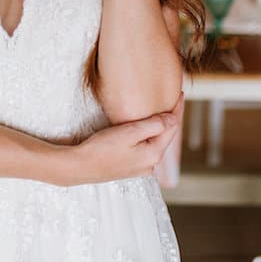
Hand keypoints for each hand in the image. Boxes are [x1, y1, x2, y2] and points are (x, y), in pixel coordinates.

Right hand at [58, 93, 183, 185]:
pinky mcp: (130, 167)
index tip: (180, 94)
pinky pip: (146, 148)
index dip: (177, 110)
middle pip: (166, 137)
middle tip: (172, 100)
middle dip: (170, 119)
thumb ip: (153, 125)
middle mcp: (150, 164)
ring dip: (159, 127)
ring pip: (155, 142)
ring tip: (161, 111)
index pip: (172, 128)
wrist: (80, 166)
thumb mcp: (129, 132)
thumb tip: (173, 119)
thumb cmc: (102, 148)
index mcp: (153, 155)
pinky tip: (145, 129)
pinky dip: (148, 136)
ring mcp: (140, 167)